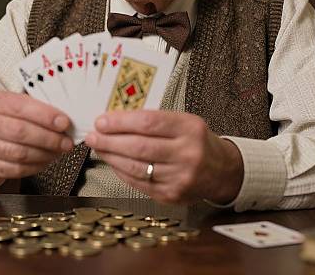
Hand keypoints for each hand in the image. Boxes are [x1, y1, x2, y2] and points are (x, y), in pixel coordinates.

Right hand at [0, 90, 73, 185]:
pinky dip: (35, 167)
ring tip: (57, 151)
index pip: (21, 106)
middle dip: (49, 138)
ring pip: (19, 154)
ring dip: (45, 154)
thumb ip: (35, 107)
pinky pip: (15, 170)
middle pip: (21, 132)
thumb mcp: (13, 103)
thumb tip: (63, 118)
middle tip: (65, 142)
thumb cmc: (2, 117)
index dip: (46, 116)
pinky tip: (44, 160)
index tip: (64, 122)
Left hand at [84, 110, 243, 204]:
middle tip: (93, 136)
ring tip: (98, 148)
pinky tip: (113, 162)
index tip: (102, 120)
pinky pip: (139, 183)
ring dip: (111, 157)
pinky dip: (122, 171)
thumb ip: (153, 119)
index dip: (121, 122)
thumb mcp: (183, 121)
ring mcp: (180, 177)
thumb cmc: (196, 140)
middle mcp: (187, 154)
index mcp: (190, 128)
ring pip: (136, 167)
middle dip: (110, 141)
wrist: (221, 170)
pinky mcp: (172, 195)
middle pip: (139, 147)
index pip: (149, 123)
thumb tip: (115, 120)